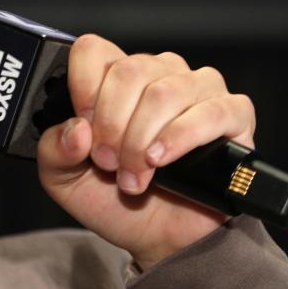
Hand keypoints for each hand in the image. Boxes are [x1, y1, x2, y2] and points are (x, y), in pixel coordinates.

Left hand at [36, 34, 255, 269]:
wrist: (159, 238)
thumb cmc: (114, 199)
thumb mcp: (63, 179)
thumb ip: (54, 150)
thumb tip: (76, 129)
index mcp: (116, 78)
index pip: (94, 50)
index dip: (83, 87)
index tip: (84, 127)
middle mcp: (158, 74)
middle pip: (129, 71)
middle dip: (112, 125)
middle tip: (108, 163)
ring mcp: (198, 89)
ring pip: (165, 91)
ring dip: (142, 140)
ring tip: (134, 176)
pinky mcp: (233, 114)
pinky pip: (211, 111)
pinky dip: (181, 137)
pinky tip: (162, 159)